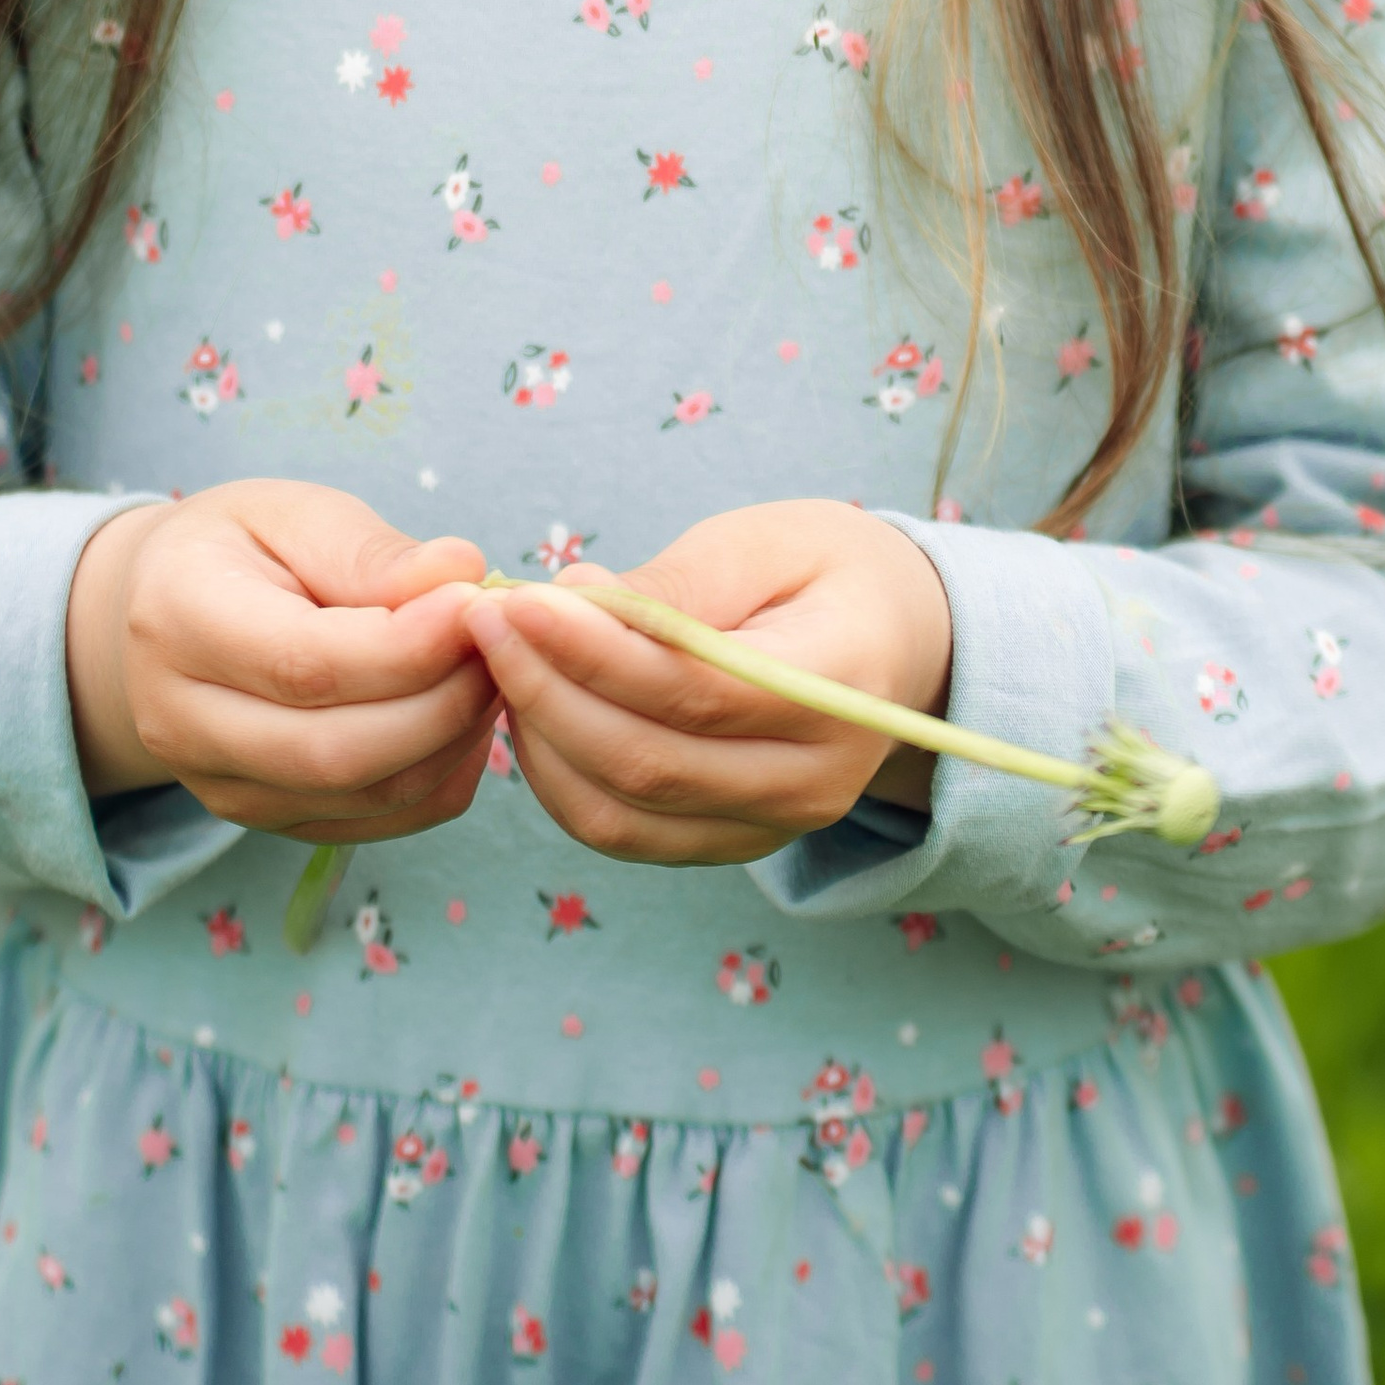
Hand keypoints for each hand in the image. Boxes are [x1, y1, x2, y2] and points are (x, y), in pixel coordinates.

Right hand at [65, 479, 497, 845]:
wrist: (166, 616)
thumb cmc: (241, 547)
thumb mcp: (293, 513)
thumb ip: (373, 552)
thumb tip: (462, 576)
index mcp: (179, 621)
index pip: (306, 664)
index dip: (409, 646)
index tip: (476, 602)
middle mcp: (184, 723)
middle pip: (337, 751)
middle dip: (445, 700)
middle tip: (498, 640)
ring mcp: (221, 789)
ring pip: (366, 796)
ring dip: (453, 739)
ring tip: (487, 668)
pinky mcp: (266, 822)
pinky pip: (377, 822)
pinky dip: (441, 776)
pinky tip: (461, 716)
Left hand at [460, 500, 953, 865]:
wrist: (901, 645)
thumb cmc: (830, 571)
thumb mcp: (772, 540)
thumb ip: (680, 582)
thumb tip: (572, 601)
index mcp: (841, 684)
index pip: (695, 690)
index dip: (593, 654)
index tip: (516, 600)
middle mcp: (814, 779)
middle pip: (647, 763)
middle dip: (545, 691)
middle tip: (483, 621)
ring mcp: (774, 827)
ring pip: (623, 815)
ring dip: (541, 741)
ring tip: (501, 659)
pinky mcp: (732, 845)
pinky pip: (626, 834)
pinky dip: (561, 780)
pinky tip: (534, 709)